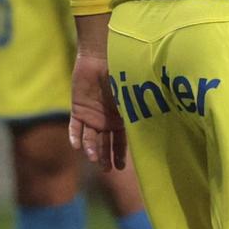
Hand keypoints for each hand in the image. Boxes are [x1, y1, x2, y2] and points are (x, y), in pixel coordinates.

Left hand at [66, 51, 125, 171]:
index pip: (120, 141)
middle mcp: (105, 121)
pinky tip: (77, 147)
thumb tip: (153, 128)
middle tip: (106, 170)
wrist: (100, 59)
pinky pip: (75, 126)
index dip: (120, 154)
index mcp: (120, 119)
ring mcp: (91, 116)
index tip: (121, 168)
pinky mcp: (78, 109)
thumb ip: (134, 112)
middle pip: (105, 143)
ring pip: (90, 138)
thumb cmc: (119, 76)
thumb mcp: (130, 97)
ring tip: (93, 159)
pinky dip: (75, 136)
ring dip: (91, 148)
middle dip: (105, 157)